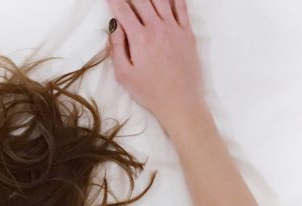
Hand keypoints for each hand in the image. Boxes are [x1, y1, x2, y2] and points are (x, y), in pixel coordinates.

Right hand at [107, 0, 206, 133]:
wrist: (181, 101)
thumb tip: (115, 27)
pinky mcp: (187, 32)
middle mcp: (157, 27)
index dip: (114, 1)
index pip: (123, 11)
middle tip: (124, 0)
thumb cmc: (150, 92)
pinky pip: (181, 7)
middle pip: (141, 1)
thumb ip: (116, 48)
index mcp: (140, 38)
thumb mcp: (124, 75)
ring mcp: (175, 28)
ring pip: (161, 0)